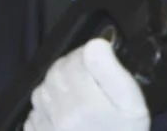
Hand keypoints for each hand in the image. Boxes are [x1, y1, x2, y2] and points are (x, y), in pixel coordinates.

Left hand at [24, 37, 149, 130]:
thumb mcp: (133, 104)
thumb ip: (112, 73)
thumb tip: (95, 44)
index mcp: (86, 105)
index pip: (76, 59)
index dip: (89, 52)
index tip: (101, 56)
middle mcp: (60, 116)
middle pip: (56, 71)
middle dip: (72, 65)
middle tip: (91, 73)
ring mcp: (45, 129)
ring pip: (42, 88)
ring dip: (57, 84)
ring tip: (77, 92)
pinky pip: (33, 112)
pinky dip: (46, 106)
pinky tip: (64, 112)